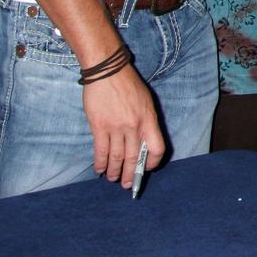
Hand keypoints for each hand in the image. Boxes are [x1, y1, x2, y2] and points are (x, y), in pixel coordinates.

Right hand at [82, 64, 164, 188]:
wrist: (108, 71)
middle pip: (134, 157)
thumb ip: (145, 121)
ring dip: (114, 171)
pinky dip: (100, 163)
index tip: (147, 168)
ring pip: (116, 157)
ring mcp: (116, 127)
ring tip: (112, 178)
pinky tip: (99, 169)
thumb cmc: (128, 85)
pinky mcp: (99, 126)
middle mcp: (134, 125)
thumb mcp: (145, 101)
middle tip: (126, 185)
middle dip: (130, 174)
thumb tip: (142, 141)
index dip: (152, 162)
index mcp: (149, 119)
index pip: (157, 147)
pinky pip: (100, 150)